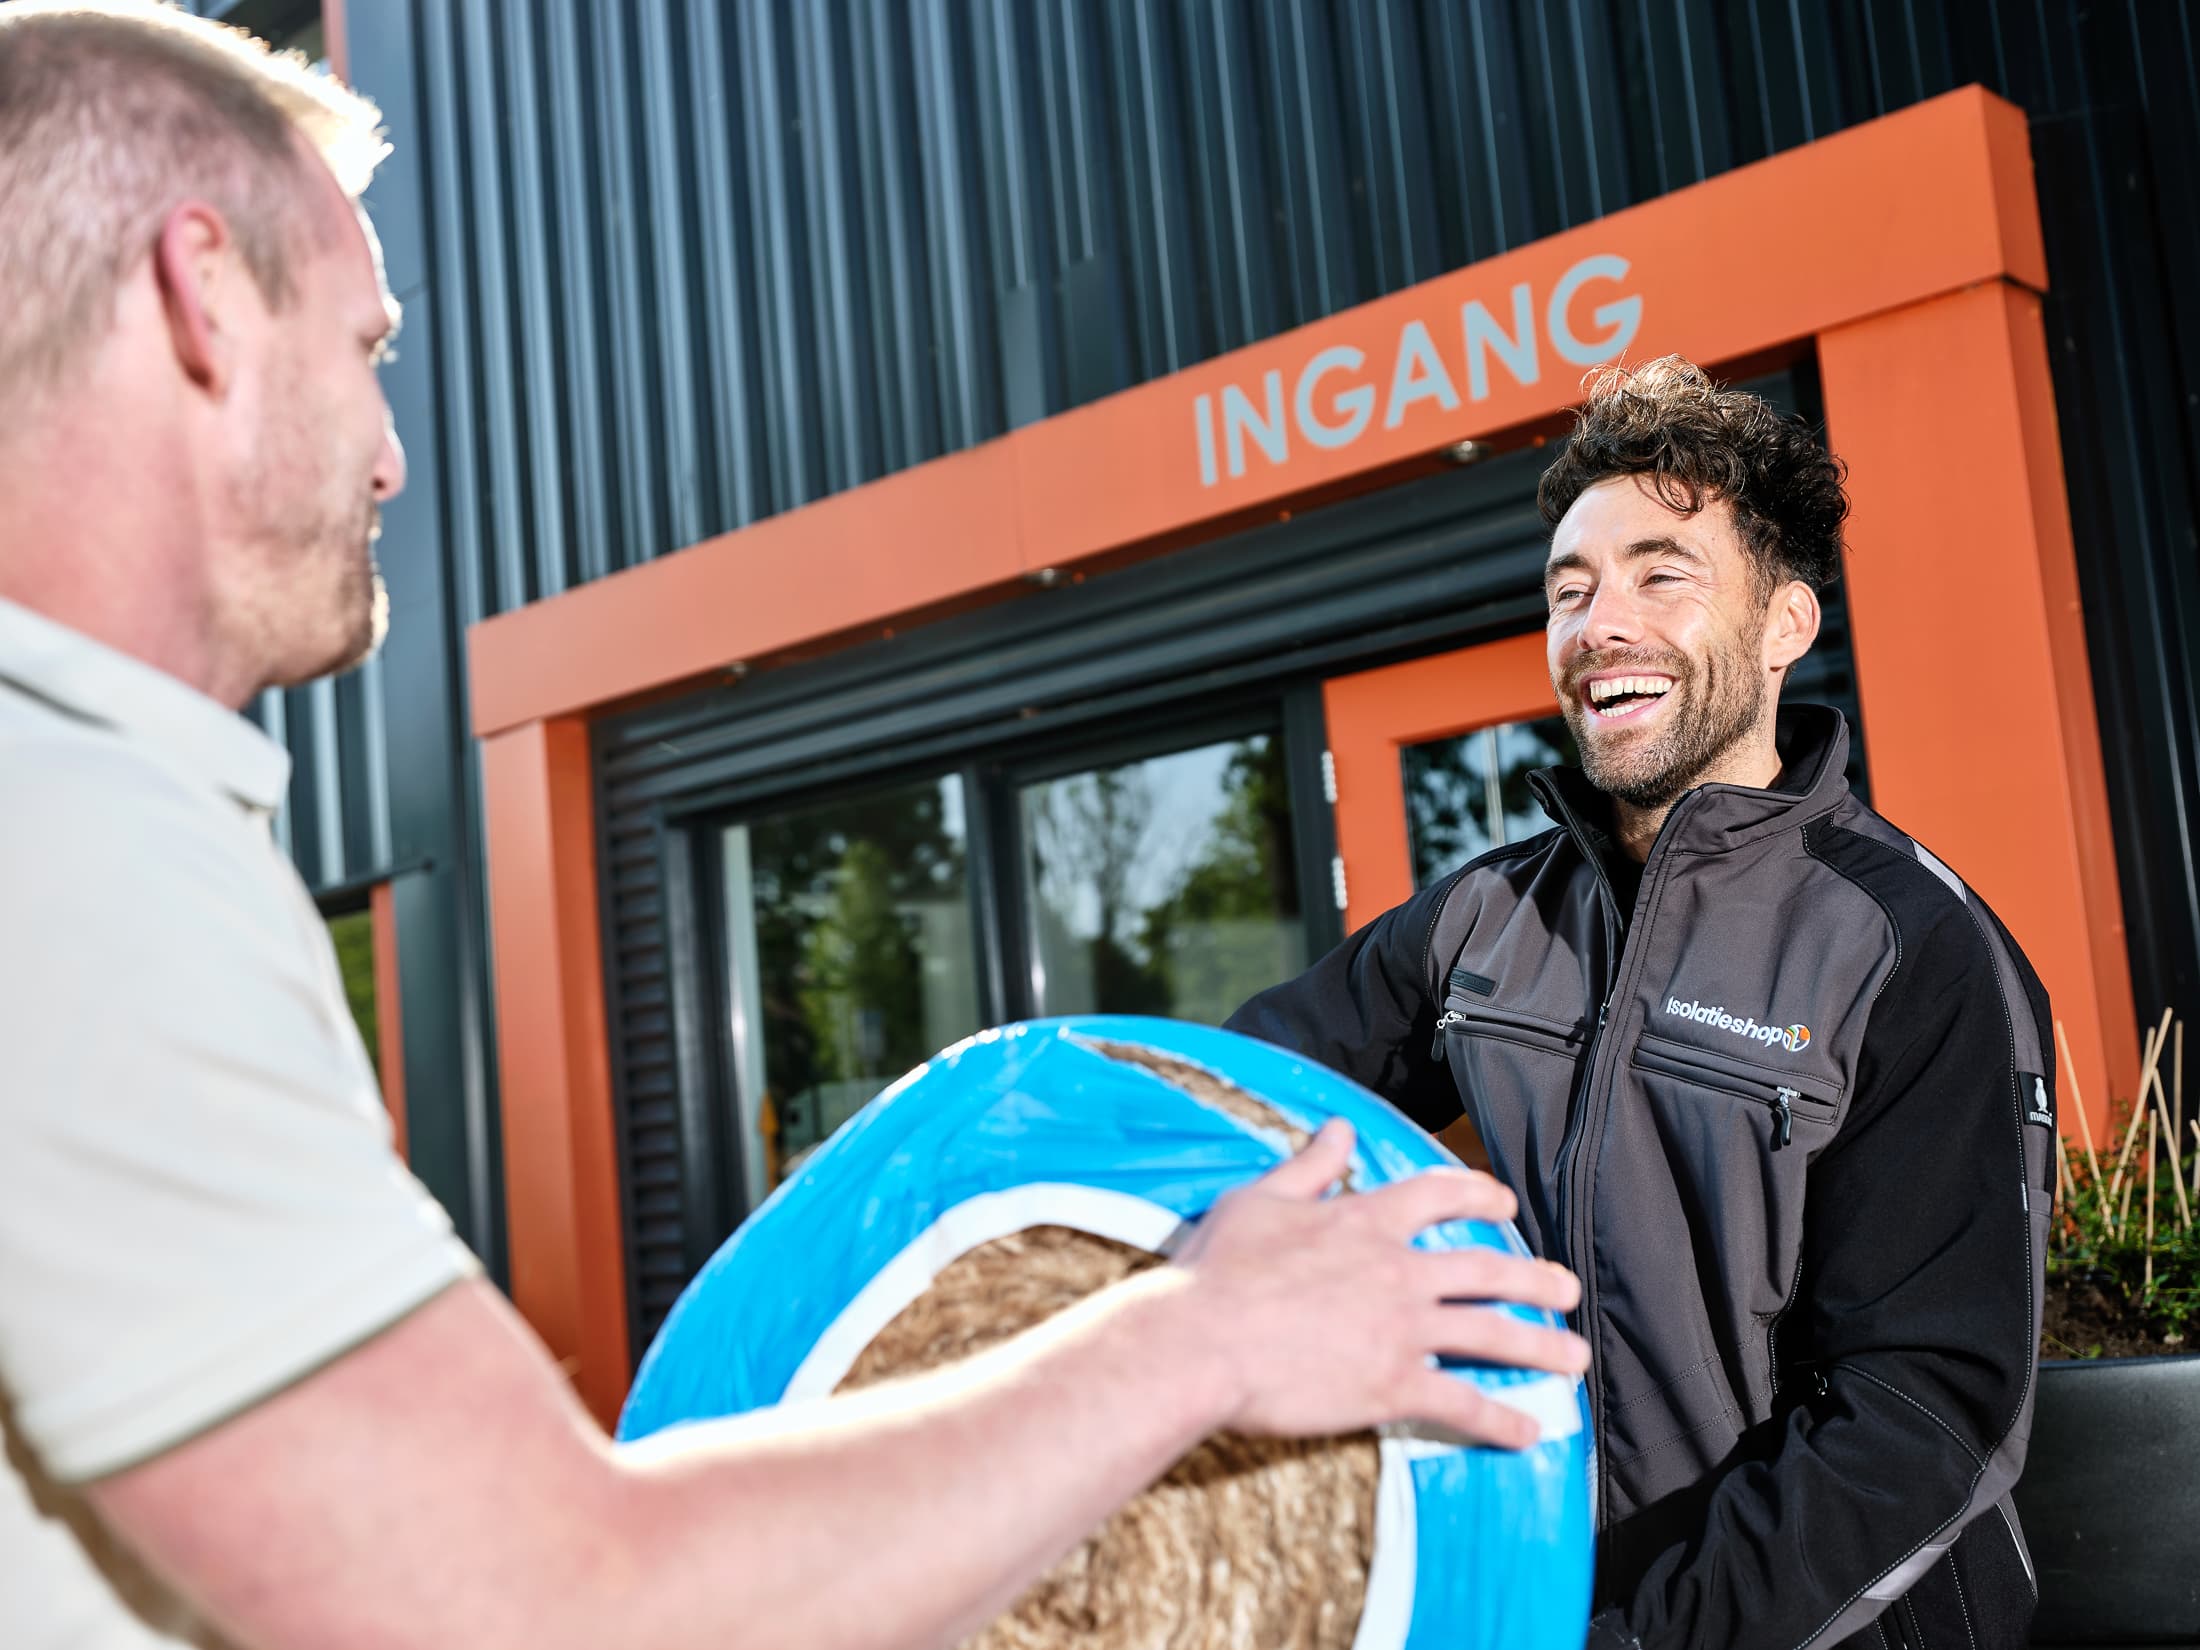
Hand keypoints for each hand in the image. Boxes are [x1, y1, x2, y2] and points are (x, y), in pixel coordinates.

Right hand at [1169, 1119, 1587, 1448]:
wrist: (1201, 1341)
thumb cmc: (1217, 1270)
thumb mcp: (1258, 1199)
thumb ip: (1309, 1166)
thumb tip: (1340, 1127)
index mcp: (1365, 1220)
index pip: (1438, 1194)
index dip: (1477, 1192)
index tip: (1503, 1199)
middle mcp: (1397, 1270)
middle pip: (1485, 1267)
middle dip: (1534, 1277)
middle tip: (1568, 1287)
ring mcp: (1401, 1329)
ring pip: (1490, 1333)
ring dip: (1540, 1346)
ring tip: (1576, 1356)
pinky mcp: (1392, 1385)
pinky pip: (1461, 1404)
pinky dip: (1499, 1420)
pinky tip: (1529, 1432)